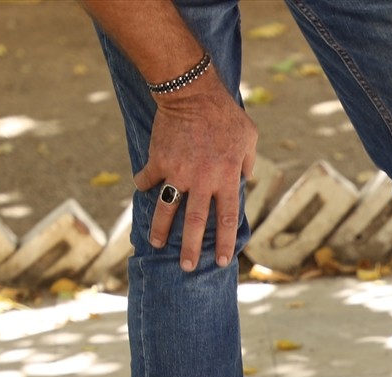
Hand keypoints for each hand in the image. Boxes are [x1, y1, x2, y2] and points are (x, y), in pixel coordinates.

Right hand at [134, 76, 257, 271]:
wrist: (192, 93)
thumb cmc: (226, 116)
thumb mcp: (249, 139)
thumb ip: (248, 164)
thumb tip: (244, 181)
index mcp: (226, 179)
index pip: (226, 220)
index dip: (223, 243)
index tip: (220, 262)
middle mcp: (202, 181)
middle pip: (194, 224)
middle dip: (189, 249)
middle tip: (185, 267)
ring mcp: (178, 173)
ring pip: (166, 209)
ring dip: (160, 229)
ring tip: (155, 243)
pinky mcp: (158, 161)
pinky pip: (148, 178)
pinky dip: (144, 183)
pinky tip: (142, 188)